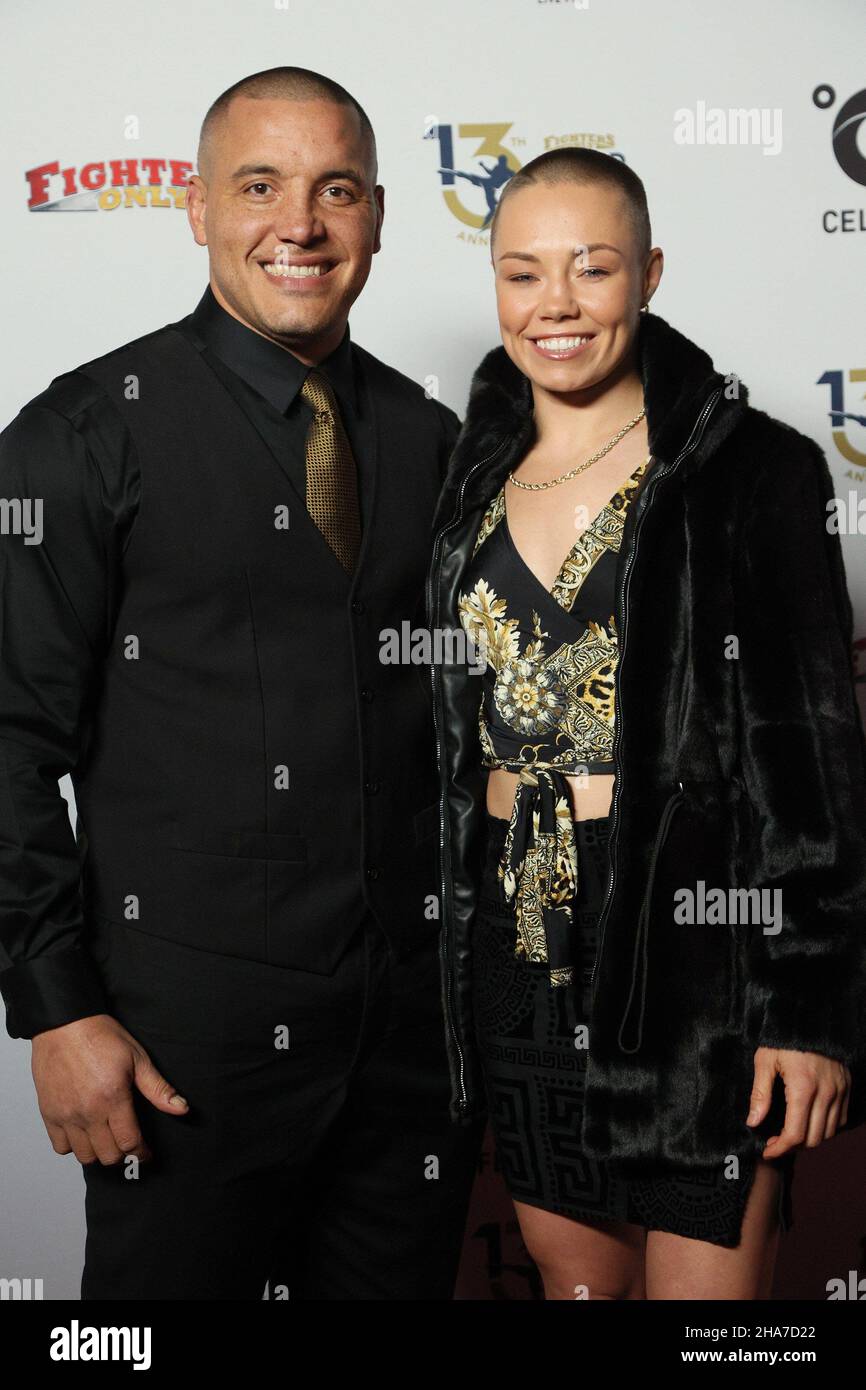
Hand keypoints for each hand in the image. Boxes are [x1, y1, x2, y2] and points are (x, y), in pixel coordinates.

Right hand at [31, 1013, 188, 1165]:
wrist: (64, 1023)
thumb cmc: (99, 1036)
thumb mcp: (137, 1058)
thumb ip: (158, 1089)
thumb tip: (181, 1108)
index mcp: (112, 1097)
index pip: (129, 1142)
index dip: (142, 1153)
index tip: (145, 1153)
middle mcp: (88, 1111)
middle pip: (108, 1156)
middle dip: (123, 1154)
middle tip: (128, 1143)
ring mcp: (66, 1115)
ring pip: (84, 1156)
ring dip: (99, 1153)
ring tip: (107, 1139)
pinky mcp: (49, 1113)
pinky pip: (60, 1147)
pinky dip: (73, 1146)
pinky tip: (84, 1132)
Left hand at [746, 1046, 850, 1157]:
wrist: (809, 1017)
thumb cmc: (783, 1038)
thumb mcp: (765, 1060)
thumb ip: (760, 1094)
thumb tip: (753, 1122)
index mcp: (803, 1087)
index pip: (795, 1134)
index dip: (780, 1149)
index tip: (768, 1151)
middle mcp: (826, 1093)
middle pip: (814, 1138)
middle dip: (793, 1146)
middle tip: (776, 1141)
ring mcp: (839, 1090)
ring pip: (829, 1132)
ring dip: (810, 1138)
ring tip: (791, 1132)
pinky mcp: (846, 1087)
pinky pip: (840, 1119)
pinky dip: (826, 1127)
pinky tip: (809, 1120)